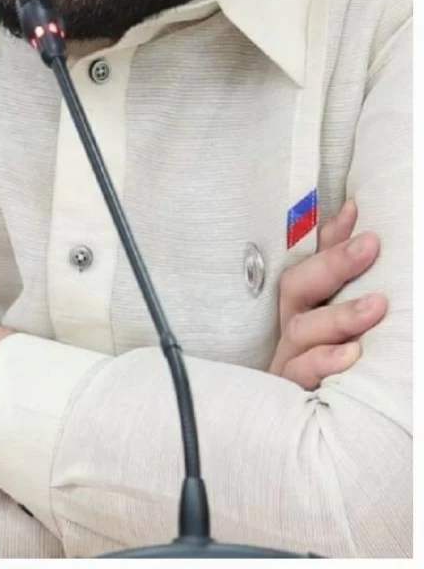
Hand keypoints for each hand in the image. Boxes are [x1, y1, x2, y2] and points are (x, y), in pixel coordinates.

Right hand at [268, 199, 385, 388]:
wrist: (312, 455)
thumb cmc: (333, 387)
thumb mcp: (345, 339)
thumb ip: (350, 299)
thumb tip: (368, 244)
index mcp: (303, 314)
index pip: (312, 265)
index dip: (329, 237)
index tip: (357, 210)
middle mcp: (291, 334)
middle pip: (298, 288)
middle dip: (333, 265)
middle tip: (371, 244)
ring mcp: (288, 364)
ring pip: (301, 329)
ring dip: (339, 314)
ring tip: (377, 306)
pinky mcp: (291, 396)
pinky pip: (302, 373)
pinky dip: (326, 361)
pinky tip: (352, 356)